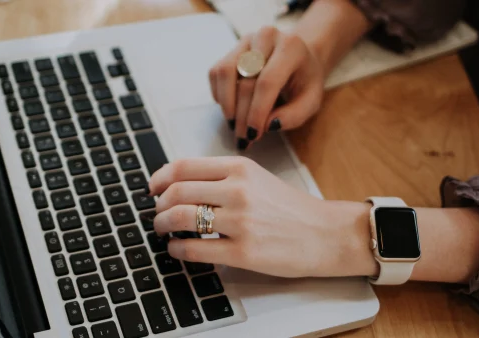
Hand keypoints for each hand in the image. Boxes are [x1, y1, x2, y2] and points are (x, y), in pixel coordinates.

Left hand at [148, 157, 375, 277]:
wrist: (326, 234)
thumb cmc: (290, 208)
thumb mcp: (257, 178)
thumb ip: (222, 177)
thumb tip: (180, 184)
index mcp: (240, 168)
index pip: (184, 166)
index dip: (159, 177)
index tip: (152, 187)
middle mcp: (238, 191)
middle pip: (176, 192)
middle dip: (158, 205)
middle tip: (156, 213)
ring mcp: (241, 222)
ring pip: (180, 218)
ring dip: (162, 225)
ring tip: (163, 230)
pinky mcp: (244, 252)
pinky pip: (195, 249)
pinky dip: (177, 250)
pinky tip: (176, 250)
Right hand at [209, 26, 324, 149]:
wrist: (298, 58)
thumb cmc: (304, 81)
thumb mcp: (311, 101)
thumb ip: (294, 115)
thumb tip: (268, 125)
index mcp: (290, 47)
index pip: (267, 81)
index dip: (257, 111)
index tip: (254, 134)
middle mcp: (266, 37)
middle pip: (245, 81)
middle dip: (242, 116)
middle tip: (244, 138)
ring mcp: (245, 41)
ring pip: (225, 73)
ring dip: (227, 105)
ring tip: (234, 125)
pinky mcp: (231, 49)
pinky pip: (216, 73)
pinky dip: (219, 95)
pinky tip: (232, 108)